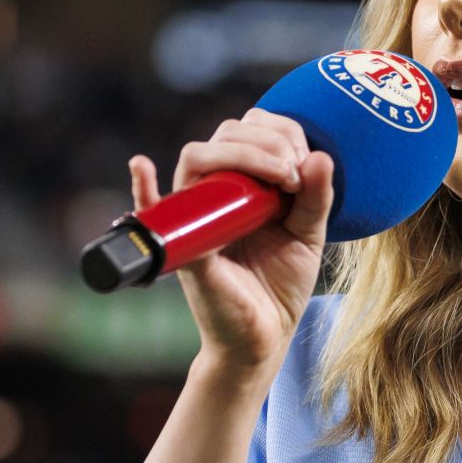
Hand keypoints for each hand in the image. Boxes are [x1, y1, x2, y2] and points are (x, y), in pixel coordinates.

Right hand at [132, 107, 335, 373]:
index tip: (305, 162)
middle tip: (293, 175)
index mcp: (245, 181)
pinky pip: (151, 212)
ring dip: (241, 154)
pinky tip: (141, 167)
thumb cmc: (281, 283)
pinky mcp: (185, 246)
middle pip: (225, 134)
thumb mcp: (308, 235)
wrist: (265, 334)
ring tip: (279, 177)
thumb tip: (320, 156)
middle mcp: (216, 190)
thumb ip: (317, 197)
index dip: (280, 132)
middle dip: (268, 143)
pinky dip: (141, 188)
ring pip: (198, 158)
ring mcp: (195, 214)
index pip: (251, 128)